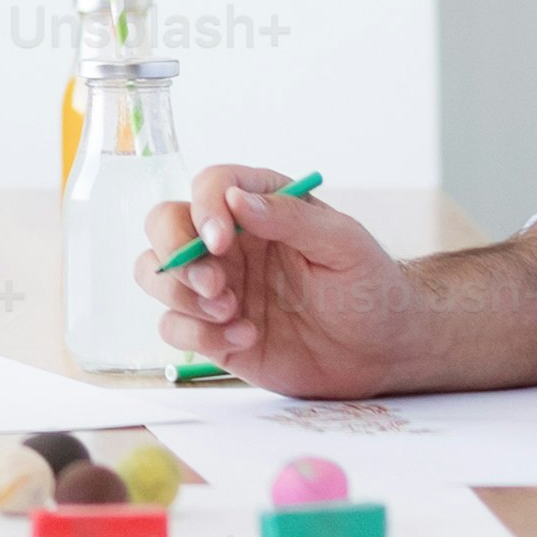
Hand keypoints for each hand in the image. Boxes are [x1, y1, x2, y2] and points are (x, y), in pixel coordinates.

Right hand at [136, 164, 424, 397]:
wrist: (382, 350)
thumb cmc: (370, 287)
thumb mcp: (343, 244)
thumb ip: (292, 218)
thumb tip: (238, 201)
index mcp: (259, 208)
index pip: (210, 186)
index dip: (205, 208)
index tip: (221, 239)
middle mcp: (228, 243)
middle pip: (163, 225)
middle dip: (177, 254)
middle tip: (216, 284)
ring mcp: (218, 287)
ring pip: (154, 275)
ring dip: (181, 294)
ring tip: (232, 312)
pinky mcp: (213, 332)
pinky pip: (173, 327)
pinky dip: (199, 335)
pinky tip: (248, 337)